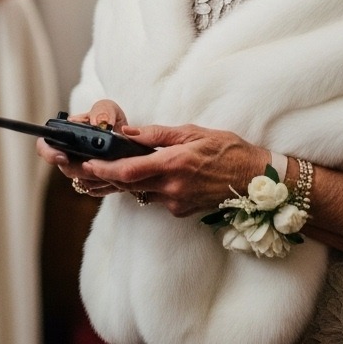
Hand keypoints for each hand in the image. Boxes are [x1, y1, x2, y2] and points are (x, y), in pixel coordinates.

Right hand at [35, 100, 130, 196]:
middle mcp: (68, 155)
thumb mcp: (108, 108)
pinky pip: (95, 189)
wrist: (128, 137)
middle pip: (66, 168)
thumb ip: (102, 111)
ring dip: (97, 176)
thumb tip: (98, 123)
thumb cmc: (111, 119)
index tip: (63, 157)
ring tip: (113, 165)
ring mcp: (79, 171)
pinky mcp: (92, 183)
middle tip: (96, 164)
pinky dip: (106, 183)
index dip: (49, 153)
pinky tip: (116, 174)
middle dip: (82, 169)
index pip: (44, 145)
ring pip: (81, 181)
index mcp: (65, 135)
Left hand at [81, 122, 268, 217]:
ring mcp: (176, 203)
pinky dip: (151, 187)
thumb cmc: (228, 149)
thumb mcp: (194, 132)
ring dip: (128, 181)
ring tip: (115, 168)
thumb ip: (158, 134)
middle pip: (128, 185)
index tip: (87, 164)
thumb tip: (128, 132)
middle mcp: (172, 188)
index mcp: (173, 164)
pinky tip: (156, 176)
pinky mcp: (181, 211)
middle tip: (88, 167)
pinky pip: (157, 198)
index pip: (129, 171)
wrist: (255, 178)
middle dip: (107, 176)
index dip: (104, 170)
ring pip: (141, 192)